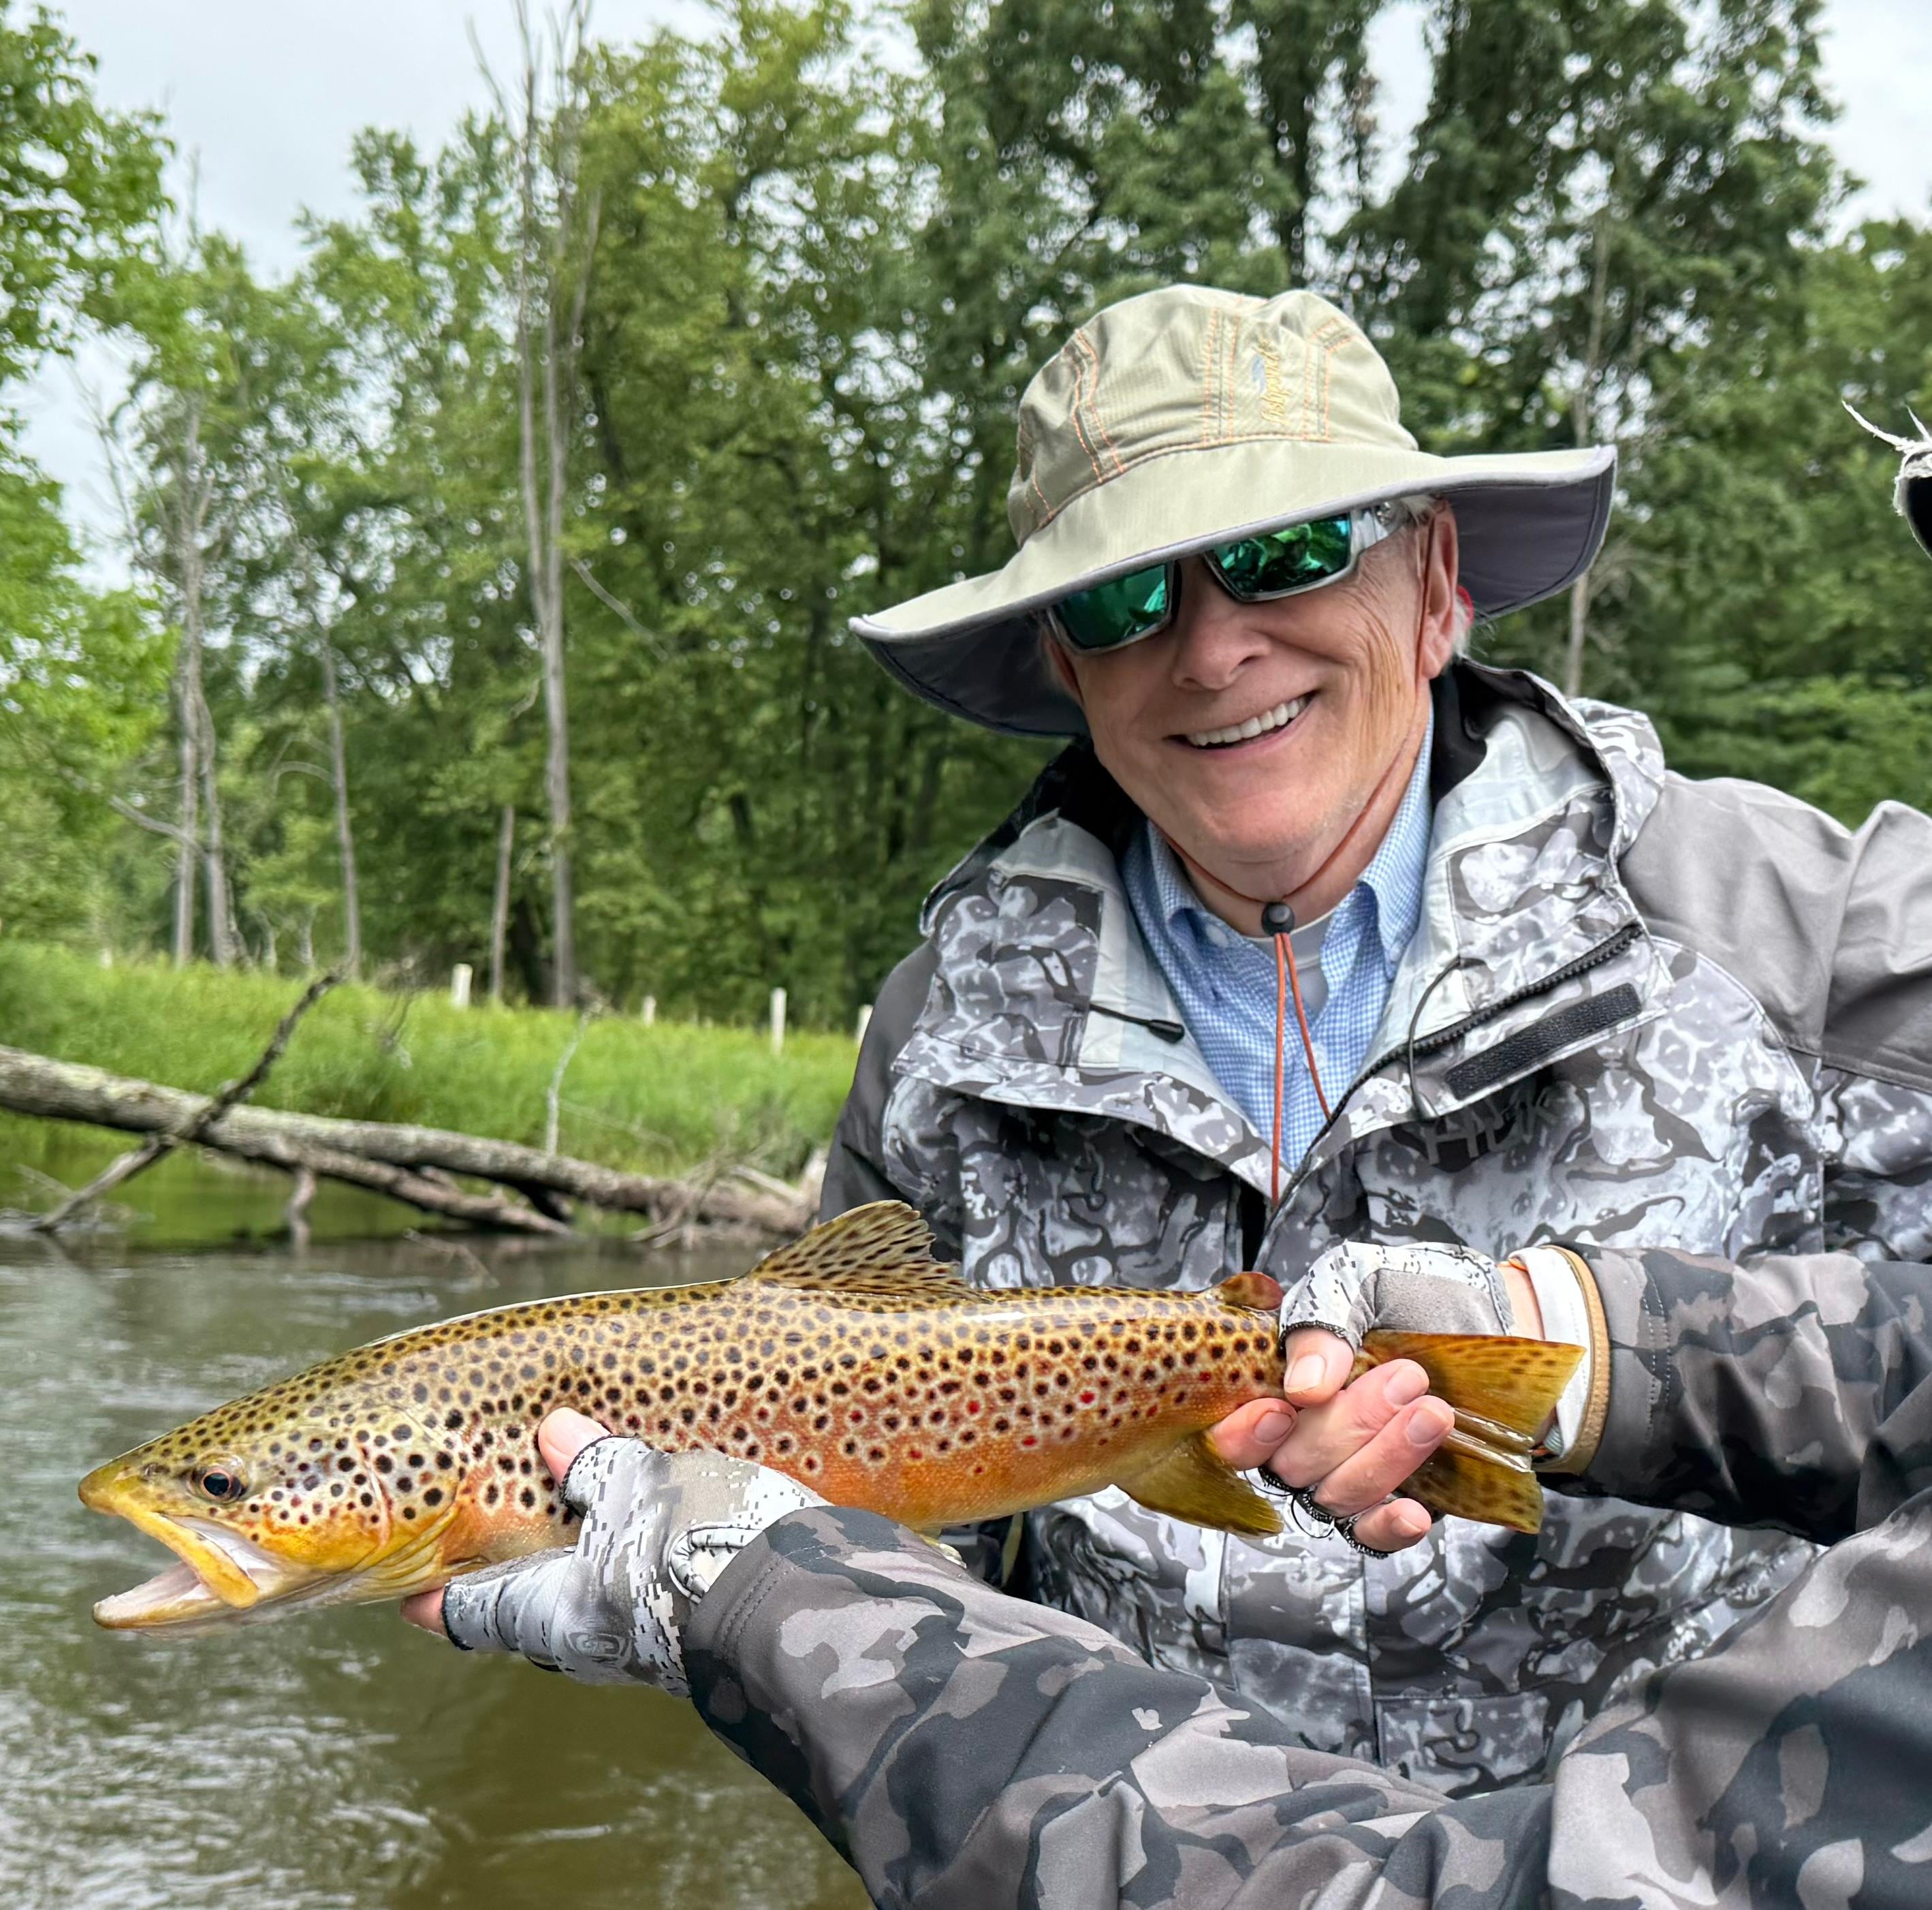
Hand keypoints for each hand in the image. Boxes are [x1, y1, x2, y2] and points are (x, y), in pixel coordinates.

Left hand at [401, 1408, 823, 1694]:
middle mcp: (593, 1643)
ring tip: (594, 1510)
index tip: (413, 1591)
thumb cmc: (696, 1547)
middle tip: (509, 1525)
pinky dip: (646, 1559)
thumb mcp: (637, 1484)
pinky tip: (665, 1520)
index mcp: (552, 1615)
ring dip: (594, 1560)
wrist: (802, 1607)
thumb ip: (593, 1463)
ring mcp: (650, 1644)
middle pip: (536, 1608)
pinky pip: (654, 1593)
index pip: (472, 1613)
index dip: (440, 1597)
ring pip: (601, 1600)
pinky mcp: (704, 1629)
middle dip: (525, 1569)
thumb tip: (553, 1435)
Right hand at [1212, 1243, 1544, 1554]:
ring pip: (1337, 1495)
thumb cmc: (1408, 1292)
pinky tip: (1415, 1512)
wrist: (1486, 1310)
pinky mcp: (1391, 1497)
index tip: (1280, 1411)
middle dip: (1345, 1427)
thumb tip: (1304, 1386)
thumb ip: (1320, 1324)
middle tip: (1404, 1380)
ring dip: (1384, 1458)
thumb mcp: (1356, 1282)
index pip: (1230, 1431)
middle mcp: (1297, 1434)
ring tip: (1433, 1413)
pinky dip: (1390, 1526)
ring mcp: (1343, 1470)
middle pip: (1291, 1465)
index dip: (1242, 1435)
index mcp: (1269, 1382)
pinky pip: (1372, 1533)